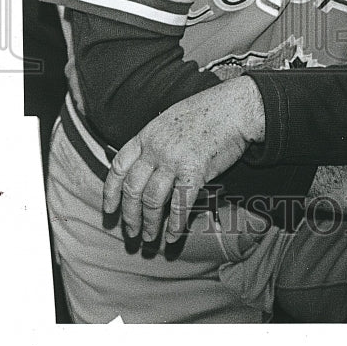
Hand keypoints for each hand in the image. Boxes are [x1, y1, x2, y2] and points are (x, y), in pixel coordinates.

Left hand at [102, 75, 264, 242]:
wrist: (236, 106)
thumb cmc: (208, 111)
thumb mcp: (171, 120)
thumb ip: (156, 141)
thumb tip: (149, 166)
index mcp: (147, 134)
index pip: (118, 167)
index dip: (111, 192)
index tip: (109, 209)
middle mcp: (156, 148)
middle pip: (133, 188)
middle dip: (129, 216)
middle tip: (131, 232)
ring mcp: (174, 160)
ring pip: (152, 200)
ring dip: (149, 224)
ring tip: (149, 238)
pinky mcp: (195, 171)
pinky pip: (180, 204)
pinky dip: (175, 224)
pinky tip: (173, 236)